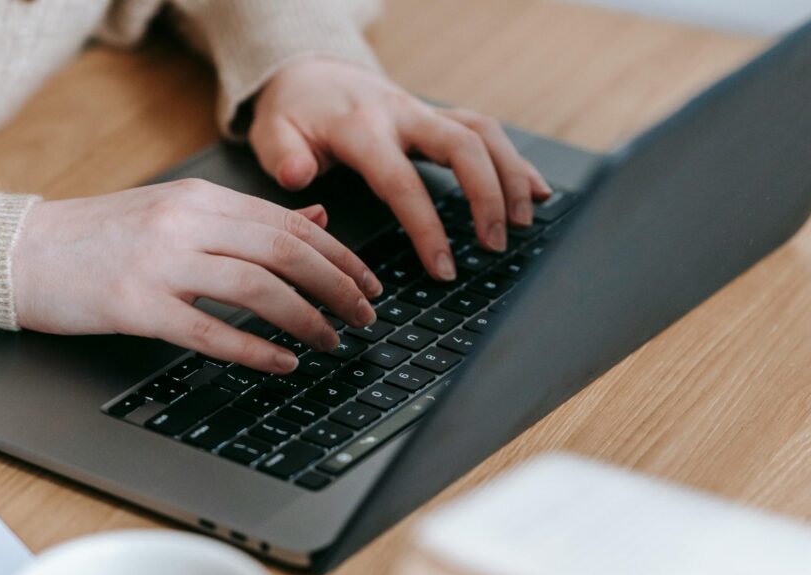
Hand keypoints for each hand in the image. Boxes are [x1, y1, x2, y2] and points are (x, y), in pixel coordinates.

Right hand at [12, 179, 381, 373]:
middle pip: (285, 252)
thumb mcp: (178, 212)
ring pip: (257, 288)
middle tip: (366, 317)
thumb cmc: (102, 236)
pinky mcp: (135, 305)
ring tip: (333, 342)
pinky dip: (254, 350)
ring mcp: (160, 263)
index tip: (369, 283)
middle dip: (338, 287)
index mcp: (200, 199)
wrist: (22, 252)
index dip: (340, 255)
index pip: (291, 223)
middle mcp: (186, 224)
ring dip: (306, 319)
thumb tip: (316, 216)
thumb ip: (248, 217)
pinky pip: (209, 330)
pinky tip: (283, 364)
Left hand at [250, 58, 552, 280]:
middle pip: (462, 145)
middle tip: (494, 245)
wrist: (310, 72)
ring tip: (524, 222)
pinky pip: (486, 132)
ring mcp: (425, 113)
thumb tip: (301, 176)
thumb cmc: (295, 112)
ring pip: (484, 133)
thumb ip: (284, 156)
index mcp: (362, 127)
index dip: (427, 227)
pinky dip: (515, 161)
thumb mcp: (272, 132)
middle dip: (487, 196)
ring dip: (511, 176)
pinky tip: (538, 190)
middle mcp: (402, 115)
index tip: (444, 267)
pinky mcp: (438, 118)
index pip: (402, 181)